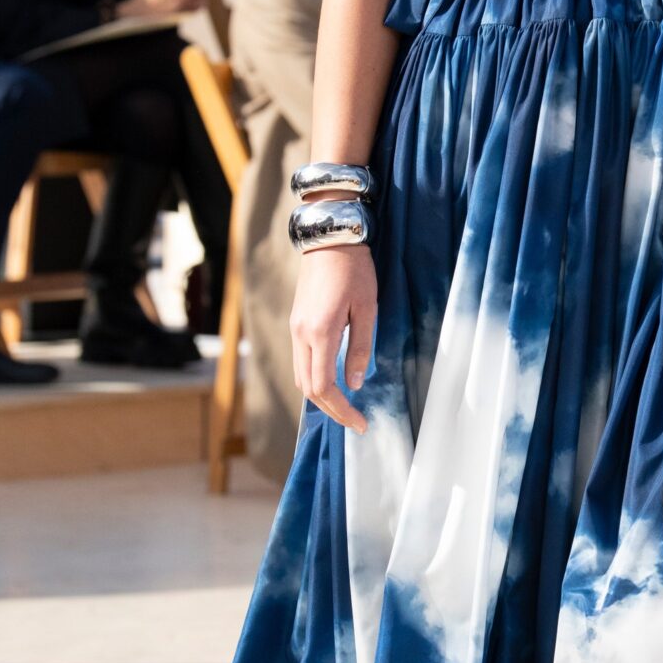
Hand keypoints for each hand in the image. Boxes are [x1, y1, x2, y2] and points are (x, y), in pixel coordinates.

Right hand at [290, 244, 377, 433]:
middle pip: (308, 388)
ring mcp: (295, 329)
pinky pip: (301, 362)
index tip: (361, 424)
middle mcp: (301, 335)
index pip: (324, 387)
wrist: (329, 239)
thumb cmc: (354, 270)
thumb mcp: (367, 309)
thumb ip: (361, 349)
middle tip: (355, 422)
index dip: (342, 410)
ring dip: (321, 397)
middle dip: (332, 410)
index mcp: (320, 333)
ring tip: (346, 407)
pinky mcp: (296, 323)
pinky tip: (333, 383)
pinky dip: (315, 379)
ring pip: (301, 377)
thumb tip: (356, 384)